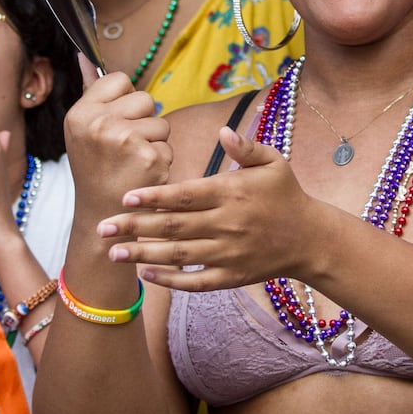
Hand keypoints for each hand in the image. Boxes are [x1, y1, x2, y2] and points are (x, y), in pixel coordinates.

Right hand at [63, 64, 171, 223]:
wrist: (102, 214)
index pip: (120, 79)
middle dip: (143, 121)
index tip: (115, 123)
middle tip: (124, 147)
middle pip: (145, 98)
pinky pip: (168, 145)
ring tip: (132, 161)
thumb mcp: (83, 128)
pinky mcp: (149, 157)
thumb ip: (90, 90)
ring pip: (161, 123)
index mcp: (81, 113)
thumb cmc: (95, 167)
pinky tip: (142, 174)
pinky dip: (161, 160)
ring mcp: (125, 140)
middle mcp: (100, 123)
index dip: (124, 101)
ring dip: (154, 142)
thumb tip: (84, 55)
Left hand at [95, 125, 318, 290]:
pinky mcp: (231, 277)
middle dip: (135, 227)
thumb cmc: (286, 195)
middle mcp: (227, 225)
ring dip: (143, 254)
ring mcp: (228, 254)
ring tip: (113, 252)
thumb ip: (245, 147)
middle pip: (174, 227)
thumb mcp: (273, 162)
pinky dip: (170, 280)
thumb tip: (222, 131)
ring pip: (179, 256)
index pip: (186, 195)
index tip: (125, 197)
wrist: (311, 239)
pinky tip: (146, 274)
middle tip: (102, 228)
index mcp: (232, 193)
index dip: (154, 197)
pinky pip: (195, 282)